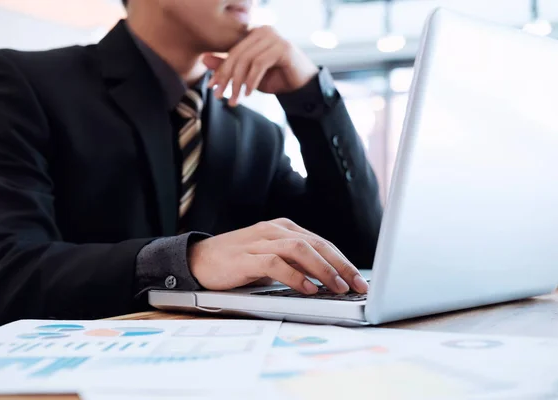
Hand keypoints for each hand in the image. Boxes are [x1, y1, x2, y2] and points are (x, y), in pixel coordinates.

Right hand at [188, 218, 368, 294]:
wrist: (198, 259)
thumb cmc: (237, 262)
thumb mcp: (270, 260)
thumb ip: (294, 264)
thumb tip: (327, 281)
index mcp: (283, 229)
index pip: (321, 243)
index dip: (343, 261)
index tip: (359, 280)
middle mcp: (274, 230)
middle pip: (316, 244)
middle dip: (341, 265)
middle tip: (358, 285)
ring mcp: (259, 241)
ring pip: (300, 249)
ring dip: (323, 269)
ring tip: (337, 287)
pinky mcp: (245, 257)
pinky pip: (275, 263)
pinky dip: (294, 276)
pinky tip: (308, 289)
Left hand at [203, 26, 318, 106]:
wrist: (302, 87)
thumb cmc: (276, 78)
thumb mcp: (248, 75)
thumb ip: (228, 66)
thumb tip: (204, 59)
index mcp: (254, 33)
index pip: (232, 51)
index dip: (220, 70)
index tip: (211, 87)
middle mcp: (264, 30)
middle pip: (237, 55)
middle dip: (226, 78)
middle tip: (219, 96)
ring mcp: (274, 37)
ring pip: (247, 60)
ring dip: (238, 83)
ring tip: (235, 99)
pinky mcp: (283, 48)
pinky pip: (260, 64)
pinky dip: (252, 80)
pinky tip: (250, 92)